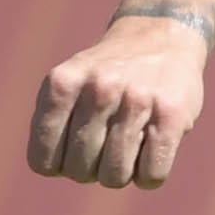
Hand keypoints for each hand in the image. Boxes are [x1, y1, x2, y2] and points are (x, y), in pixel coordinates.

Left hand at [29, 13, 207, 187]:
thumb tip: (55, 169)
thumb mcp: (66, 85)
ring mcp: (136, 100)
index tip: (72, 150)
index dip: (58, 166)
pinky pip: (151, 175)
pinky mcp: (172, 115)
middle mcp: (98, 88)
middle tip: (103, 147)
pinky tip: (150, 151)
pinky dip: (148, 176)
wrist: (158, 37)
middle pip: (78, 172)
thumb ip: (51, 123)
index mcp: (61, 83)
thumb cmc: (104, 78)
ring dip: (120, 173)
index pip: (42, 161)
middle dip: (90, 171)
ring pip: (114, 177)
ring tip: (127, 146)